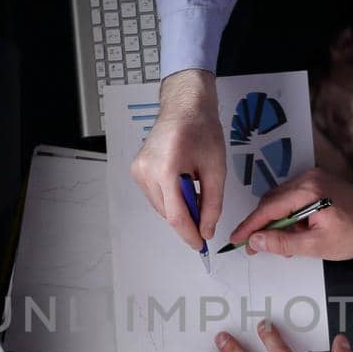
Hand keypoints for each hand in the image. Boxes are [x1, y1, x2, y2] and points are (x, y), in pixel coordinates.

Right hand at [131, 69, 225, 249]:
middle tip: (206, 215)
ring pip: (160, 207)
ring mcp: (138, 170)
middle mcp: (146, 170)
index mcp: (166, 168)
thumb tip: (207, 230)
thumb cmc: (202, 129)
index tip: (201, 245)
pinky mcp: (136, 170)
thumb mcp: (216, 169)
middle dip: (187, 220)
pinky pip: (155, 196)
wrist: (185, 106)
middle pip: (166, 213)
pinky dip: (170, 198)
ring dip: (178, 208)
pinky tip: (183, 184)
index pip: (175, 215)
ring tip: (195, 189)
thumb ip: (212, 204)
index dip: (189, 234)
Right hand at [225, 168, 352, 260]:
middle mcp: (309, 178)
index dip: (249, 226)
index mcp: (308, 192)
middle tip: (257, 247)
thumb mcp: (317, 246)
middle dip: (263, 225)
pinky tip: (297, 232)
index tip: (236, 239)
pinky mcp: (320, 181)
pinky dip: (290, 214)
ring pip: (281, 199)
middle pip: (271, 201)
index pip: (268, 209)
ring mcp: (315, 178)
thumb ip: (283, 243)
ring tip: (285, 244)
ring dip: (278, 221)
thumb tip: (256, 241)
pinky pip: (294, 197)